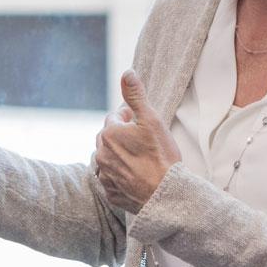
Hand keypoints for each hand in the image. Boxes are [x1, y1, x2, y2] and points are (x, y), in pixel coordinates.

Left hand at [93, 72, 179, 213]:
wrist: (165, 194)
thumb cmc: (161, 156)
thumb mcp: (151, 120)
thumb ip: (136, 96)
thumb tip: (127, 73)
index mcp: (109, 133)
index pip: (116, 118)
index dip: (132, 120)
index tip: (145, 128)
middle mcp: (101, 154)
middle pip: (110, 138)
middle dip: (123, 137)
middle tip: (145, 144)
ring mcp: (105, 175)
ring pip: (110, 158)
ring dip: (120, 156)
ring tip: (142, 161)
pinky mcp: (110, 192)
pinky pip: (112, 179)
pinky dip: (121, 176)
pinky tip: (137, 176)